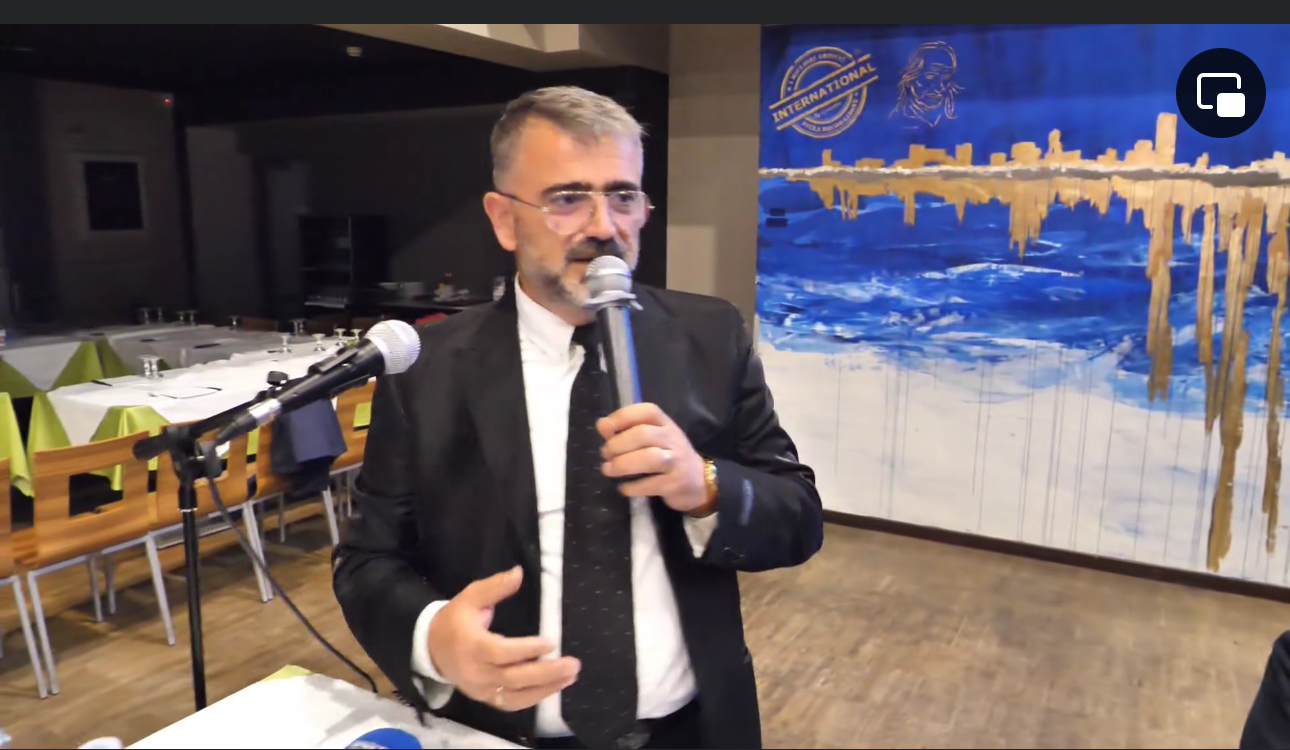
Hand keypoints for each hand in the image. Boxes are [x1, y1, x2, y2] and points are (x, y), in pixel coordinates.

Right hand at [427, 566, 579, 711]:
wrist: (430, 648)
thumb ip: (495, 587)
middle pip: (513, 678)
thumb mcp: (470, 597)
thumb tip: (519, 573)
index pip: (500, 652)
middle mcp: (476, 672)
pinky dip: (533, 698)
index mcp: (471, 646)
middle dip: (545, 673)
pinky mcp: (485, 698)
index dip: (526, 649)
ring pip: (515, 696)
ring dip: (545, 689)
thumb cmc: (455, 619)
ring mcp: (480, 689)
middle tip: (572, 665)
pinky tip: (553, 688)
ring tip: (570, 677)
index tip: (551, 642)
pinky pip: (511, 704)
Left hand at [597, 402, 707, 513]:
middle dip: (618, 444)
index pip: (647, 411)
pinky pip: (652, 484)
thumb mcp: (653, 439)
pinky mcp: (676, 484)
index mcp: (666, 424)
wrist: (699, 482)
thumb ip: (628, 430)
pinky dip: (633, 487)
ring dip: (623, 464)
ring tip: (608, 470)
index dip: (623, 416)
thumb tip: (602, 425)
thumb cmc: (669, 456)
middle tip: (605, 454)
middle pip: (644, 435)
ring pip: (650, 458)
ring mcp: (677, 462)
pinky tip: (624, 488)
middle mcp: (673, 439)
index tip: (604, 427)